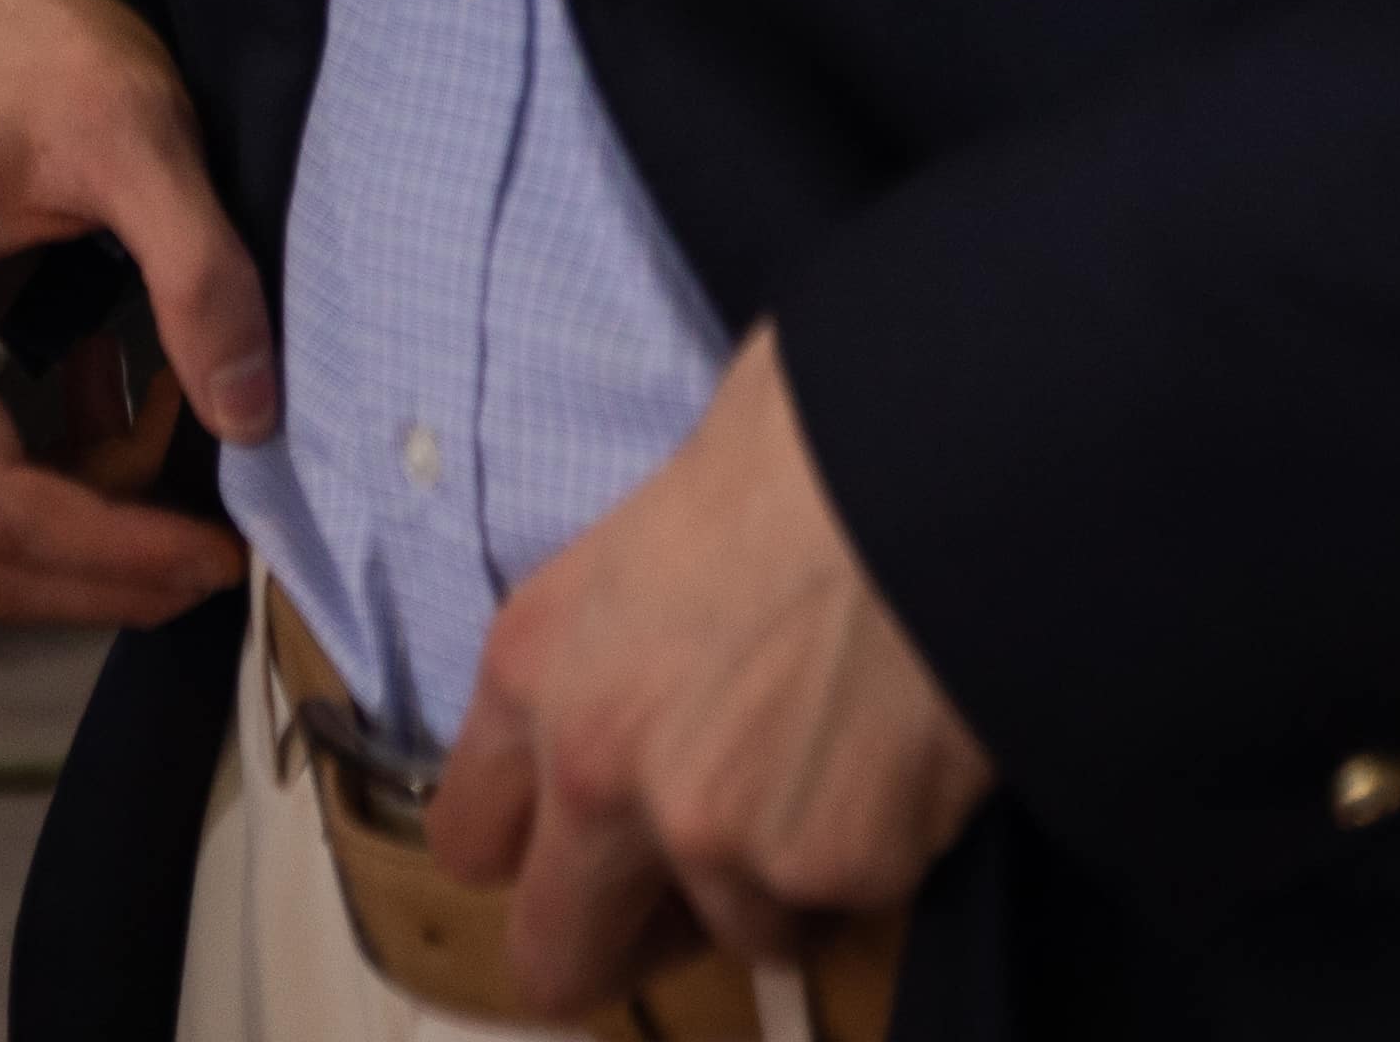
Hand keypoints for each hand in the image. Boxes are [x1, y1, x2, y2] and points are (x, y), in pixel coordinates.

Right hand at [0, 0, 283, 624]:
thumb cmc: (40, 45)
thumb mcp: (141, 135)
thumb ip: (199, 271)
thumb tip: (251, 414)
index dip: (107, 553)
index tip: (216, 552)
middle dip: (98, 574)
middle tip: (216, 559)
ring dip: (84, 539)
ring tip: (188, 484)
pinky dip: (63, 490)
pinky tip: (136, 428)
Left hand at [431, 329, 992, 1006]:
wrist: (928, 462)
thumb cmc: (795, 443)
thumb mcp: (645, 525)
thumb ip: (613, 637)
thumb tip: (643, 668)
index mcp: (532, 668)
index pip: (471, 840)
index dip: (533, 849)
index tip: (581, 843)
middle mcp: (598, 774)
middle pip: (561, 956)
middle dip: (622, 940)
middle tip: (686, 900)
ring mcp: (717, 837)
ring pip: (740, 932)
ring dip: (778, 882)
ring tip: (833, 768)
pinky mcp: (835, 867)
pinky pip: (851, 900)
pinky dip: (878, 852)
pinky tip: (899, 754)